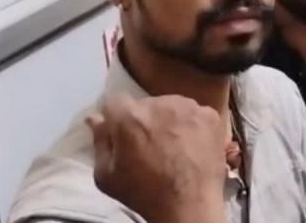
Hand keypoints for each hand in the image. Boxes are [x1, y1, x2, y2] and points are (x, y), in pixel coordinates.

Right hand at [87, 94, 226, 222]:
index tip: (121, 133)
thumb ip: (100, 142)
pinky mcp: (210, 115)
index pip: (115, 101)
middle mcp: (159, 102)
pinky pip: (195, 113)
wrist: (189, 205)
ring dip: (169, 119)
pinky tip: (192, 145)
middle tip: (150, 144)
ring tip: (174, 145)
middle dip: (144, 120)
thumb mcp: (106, 175)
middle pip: (146, 104)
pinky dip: (193, 125)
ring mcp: (188, 107)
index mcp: (129, 115)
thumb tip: (95, 118)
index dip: (116, 116)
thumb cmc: (143, 193)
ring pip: (172, 106)